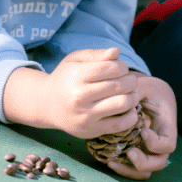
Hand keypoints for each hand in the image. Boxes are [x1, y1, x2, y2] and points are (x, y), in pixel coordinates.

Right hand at [2, 47, 139, 138]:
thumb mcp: (76, 60)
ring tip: (132, 94)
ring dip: (134, 97)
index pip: (112, 68)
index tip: (121, 69)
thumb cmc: (66, 78)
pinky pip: (119, 125)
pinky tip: (130, 109)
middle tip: (130, 81)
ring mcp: (85, 115)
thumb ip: (97, 54)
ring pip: (122, 104)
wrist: (47, 105)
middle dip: (131, 81)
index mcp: (76, 75)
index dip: (123, 67)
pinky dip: (131, 116)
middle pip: (119, 85)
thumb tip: (116, 52)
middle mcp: (80, 96)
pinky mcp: (91, 130)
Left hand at [106, 76, 176, 180]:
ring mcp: (147, 150)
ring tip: (113, 161)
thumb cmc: (147, 88)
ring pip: (145, 171)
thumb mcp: (145, 85)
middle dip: (144, 162)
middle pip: (159, 163)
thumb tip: (126, 98)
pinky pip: (132, 168)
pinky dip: (123, 168)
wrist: (148, 93)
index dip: (156, 143)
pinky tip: (109, 160)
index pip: (168, 144)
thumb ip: (137, 89)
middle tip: (130, 153)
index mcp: (167, 127)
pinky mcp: (136, 151)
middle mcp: (160, 142)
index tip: (144, 131)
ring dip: (131, 170)